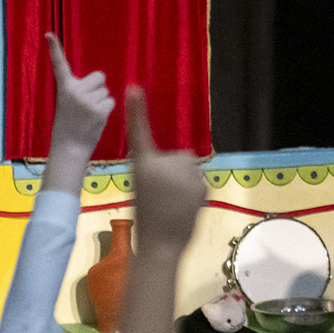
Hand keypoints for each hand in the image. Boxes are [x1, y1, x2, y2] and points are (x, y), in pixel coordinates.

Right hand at [44, 33, 114, 155]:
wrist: (69, 148)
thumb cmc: (68, 126)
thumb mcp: (66, 104)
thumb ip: (78, 91)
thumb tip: (99, 82)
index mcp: (64, 88)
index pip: (59, 65)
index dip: (54, 49)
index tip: (49, 34)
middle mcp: (75, 91)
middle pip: (99, 77)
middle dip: (97, 88)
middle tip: (86, 105)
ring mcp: (87, 100)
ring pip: (106, 91)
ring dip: (101, 101)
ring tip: (88, 115)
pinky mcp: (99, 110)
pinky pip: (111, 102)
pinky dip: (106, 110)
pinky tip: (95, 119)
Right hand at [124, 88, 203, 244]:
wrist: (161, 243)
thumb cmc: (146, 215)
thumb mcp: (140, 184)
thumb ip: (153, 163)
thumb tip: (176, 154)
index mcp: (144, 165)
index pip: (140, 133)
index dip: (137, 110)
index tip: (133, 88)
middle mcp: (165, 165)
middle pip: (176, 156)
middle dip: (171, 170)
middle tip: (159, 194)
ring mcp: (185, 175)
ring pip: (188, 168)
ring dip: (182, 179)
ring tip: (170, 201)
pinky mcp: (201, 185)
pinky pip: (198, 178)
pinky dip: (192, 188)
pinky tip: (182, 205)